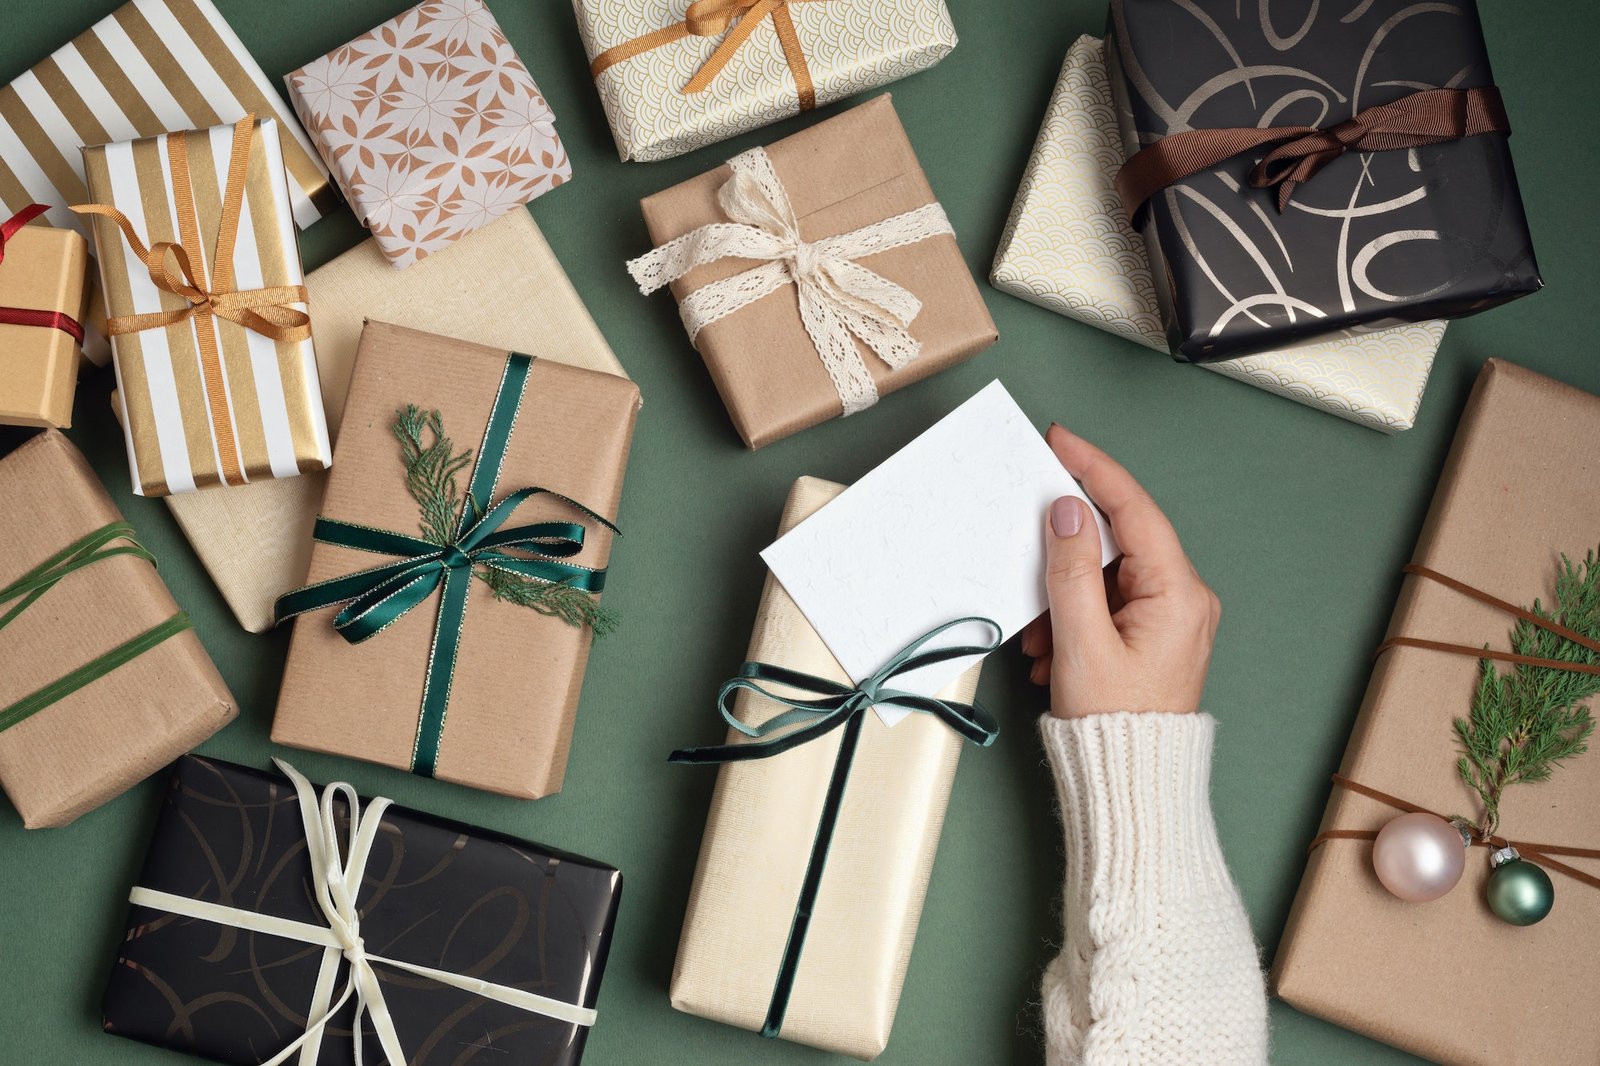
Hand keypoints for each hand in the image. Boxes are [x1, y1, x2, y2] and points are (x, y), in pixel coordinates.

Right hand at [1021, 425, 1219, 717]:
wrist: (1130, 783)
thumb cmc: (1115, 725)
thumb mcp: (1080, 641)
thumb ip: (1072, 569)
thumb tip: (1066, 512)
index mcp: (1179, 594)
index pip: (1134, 509)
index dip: (1094, 469)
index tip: (1061, 442)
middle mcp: (1185, 599)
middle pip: (1119, 540)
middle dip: (1066, 553)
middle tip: (1028, 543)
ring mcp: (1172, 618)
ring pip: (1107, 574)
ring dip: (1064, 596)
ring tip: (1041, 636)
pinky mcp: (1154, 635)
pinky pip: (1108, 602)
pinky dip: (1074, 616)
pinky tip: (1051, 647)